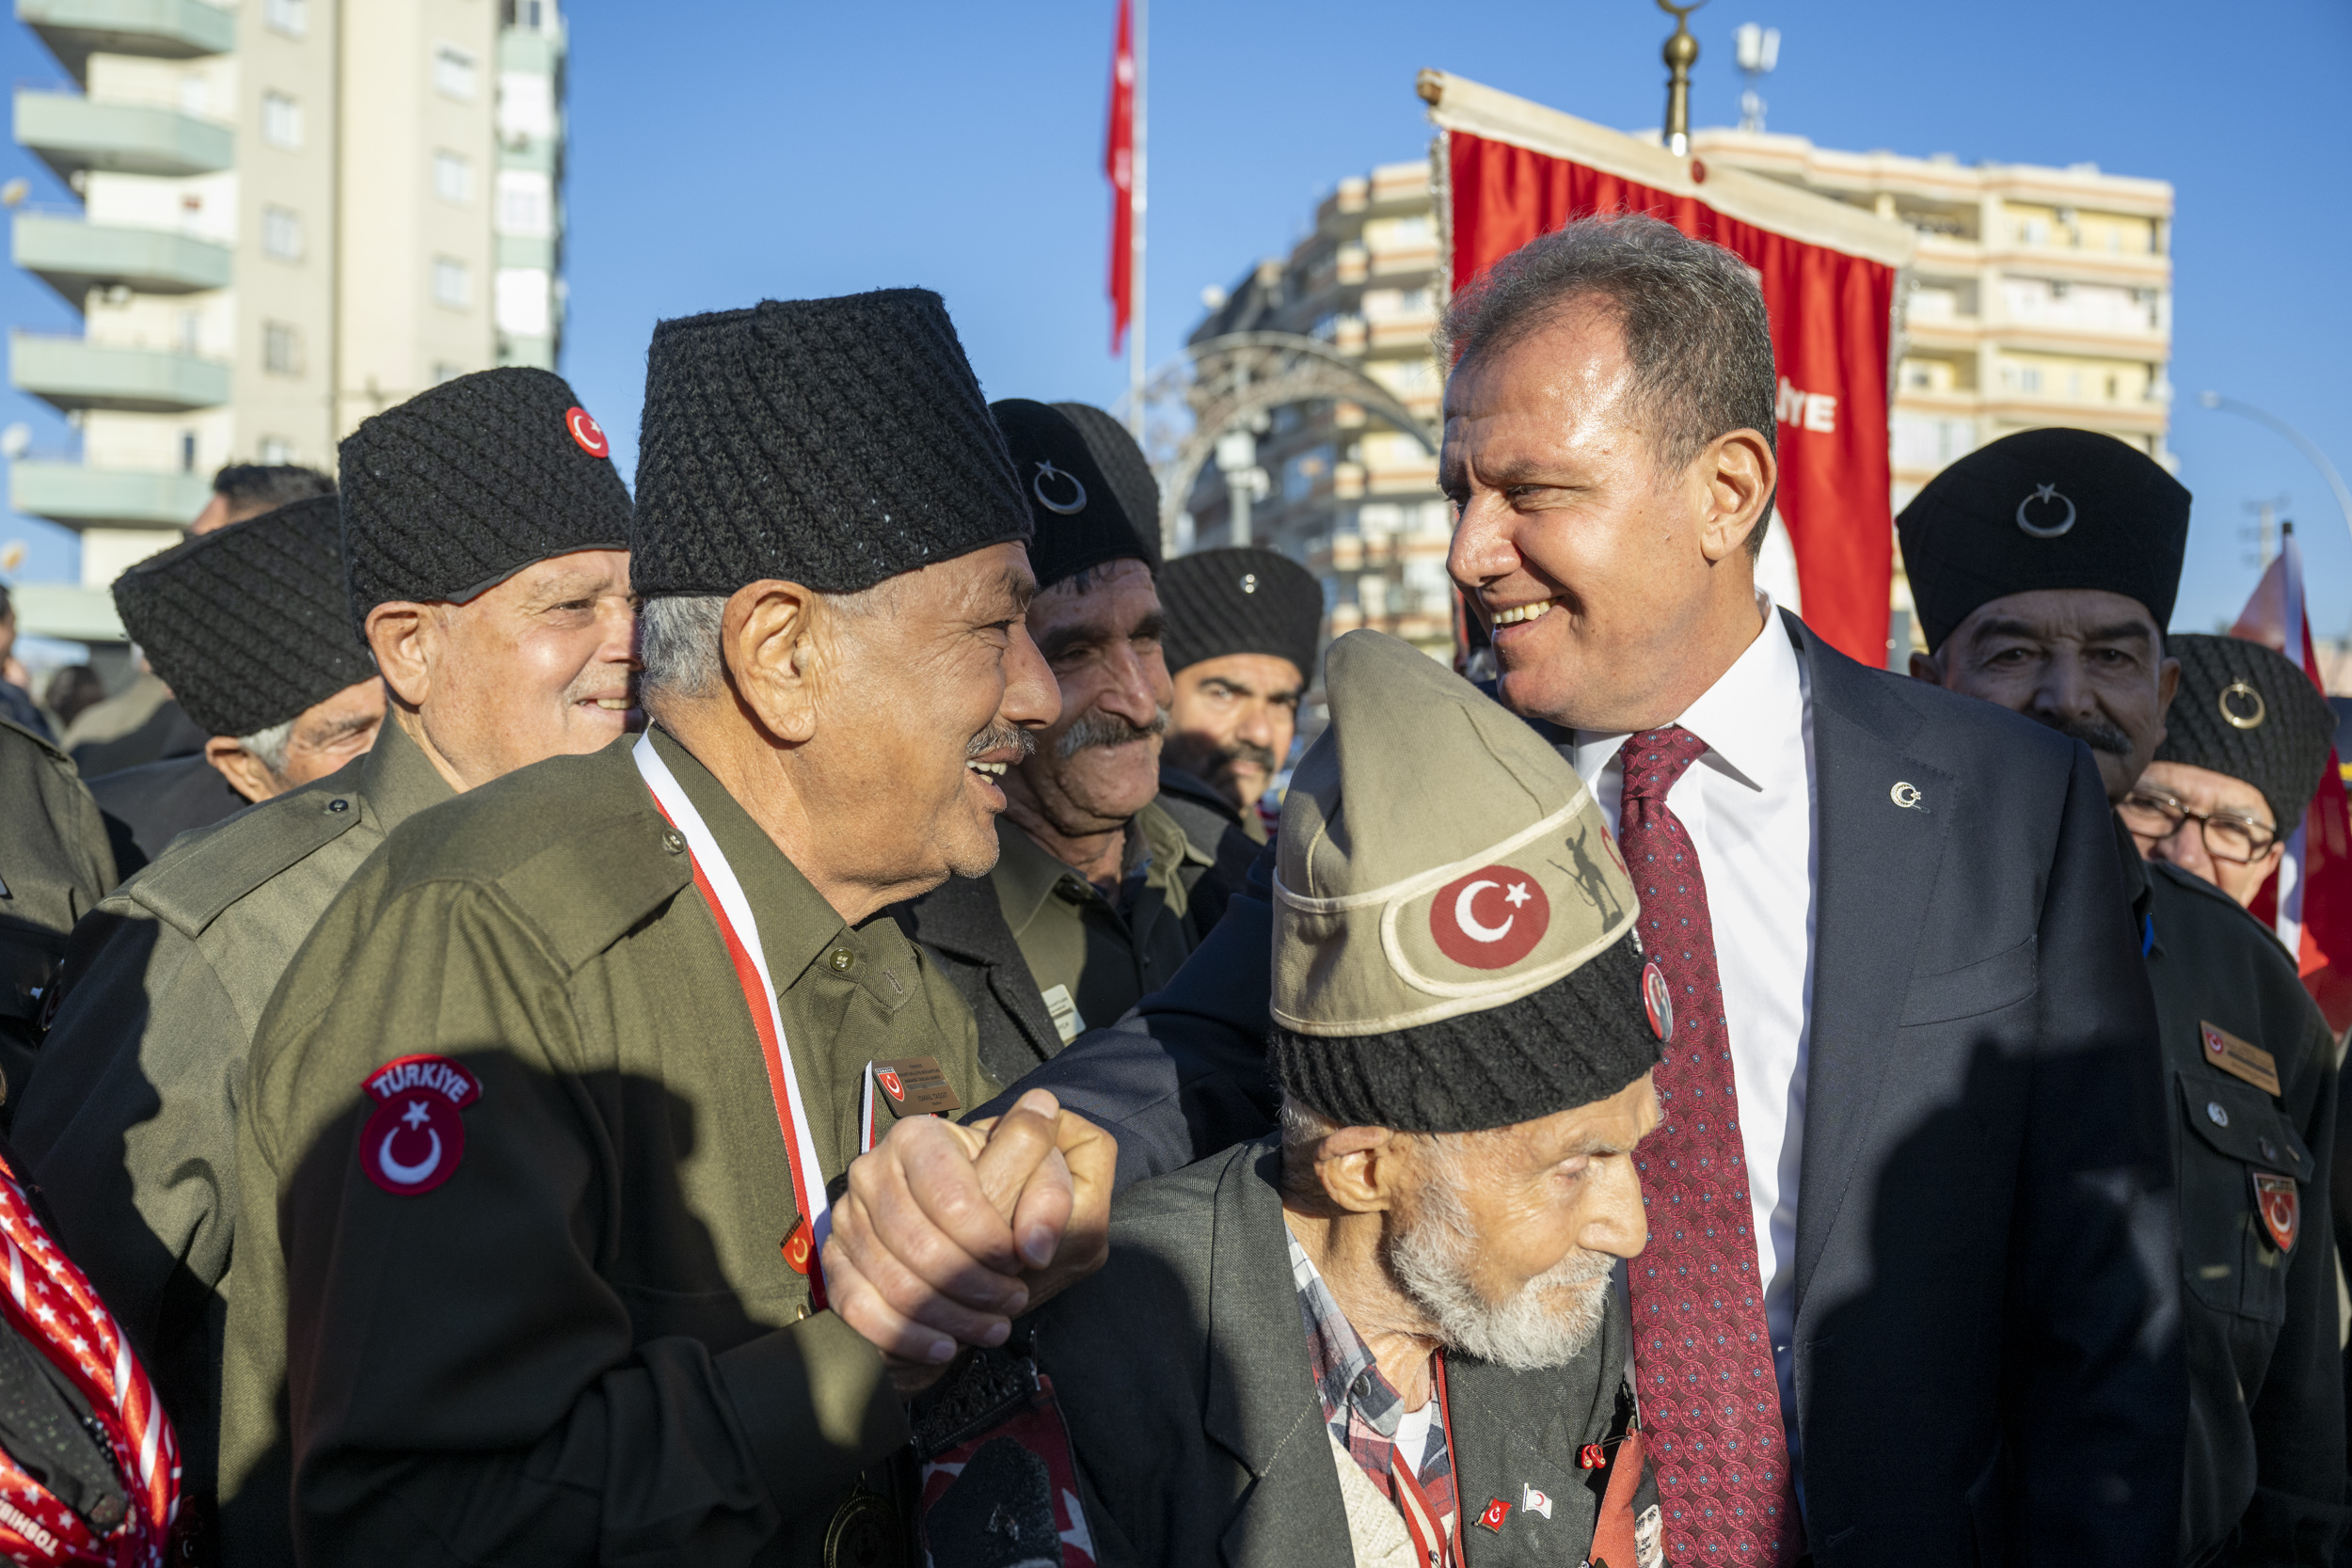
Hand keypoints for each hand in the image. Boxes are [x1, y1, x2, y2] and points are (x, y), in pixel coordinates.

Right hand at [822, 1090, 1114, 1391]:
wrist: (961, 1218)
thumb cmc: (1002, 1193)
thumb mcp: (1037, 1178)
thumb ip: (1048, 1195)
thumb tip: (1037, 1246)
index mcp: (919, 1137)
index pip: (952, 1198)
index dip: (990, 1241)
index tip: (1023, 1264)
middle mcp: (871, 1170)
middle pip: (920, 1245)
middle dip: (975, 1285)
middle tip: (1014, 1300)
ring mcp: (847, 1218)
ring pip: (895, 1283)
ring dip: (951, 1317)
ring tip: (994, 1327)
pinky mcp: (835, 1260)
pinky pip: (858, 1308)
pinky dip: (905, 1335)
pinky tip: (945, 1347)